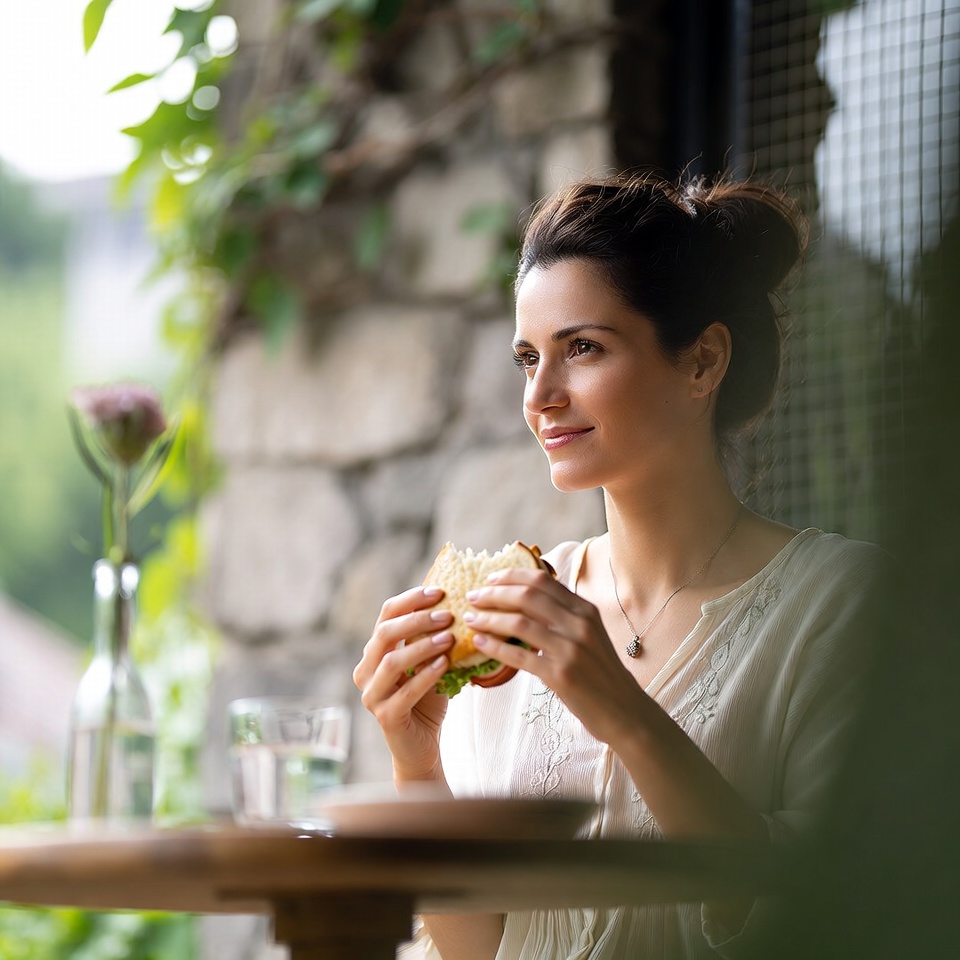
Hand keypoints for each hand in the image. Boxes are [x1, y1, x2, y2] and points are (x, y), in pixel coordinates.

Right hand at [352, 585, 455, 783]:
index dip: (411, 600)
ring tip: (449, 638)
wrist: (421, 746)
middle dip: (417, 620)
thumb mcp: (428, 662)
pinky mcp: (385, 717)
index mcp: (374, 652)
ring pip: (391, 662)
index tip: (439, 591)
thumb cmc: (427, 699)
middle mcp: (365, 670)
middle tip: (447, 614)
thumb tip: (454, 602)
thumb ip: (430, 638)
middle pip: (384, 634)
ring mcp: (371, 695)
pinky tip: (445, 664)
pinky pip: (405, 692)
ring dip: (422, 646)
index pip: (386, 615)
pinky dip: (426, 675)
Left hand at [464, 568, 646, 746]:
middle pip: (527, 596)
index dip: (511, 576)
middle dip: (494, 594)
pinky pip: (519, 655)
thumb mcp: (589, 635)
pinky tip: (479, 643)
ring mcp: (571, 649)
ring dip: (488, 618)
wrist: (624, 711)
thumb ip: (564, 616)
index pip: (542, 580)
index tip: (489, 579)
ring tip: (470, 619)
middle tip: (472, 597)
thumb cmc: (601, 673)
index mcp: (585, 609)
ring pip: (519, 622)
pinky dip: (494, 647)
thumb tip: (525, 599)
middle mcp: (579, 624)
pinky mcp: (561, 675)